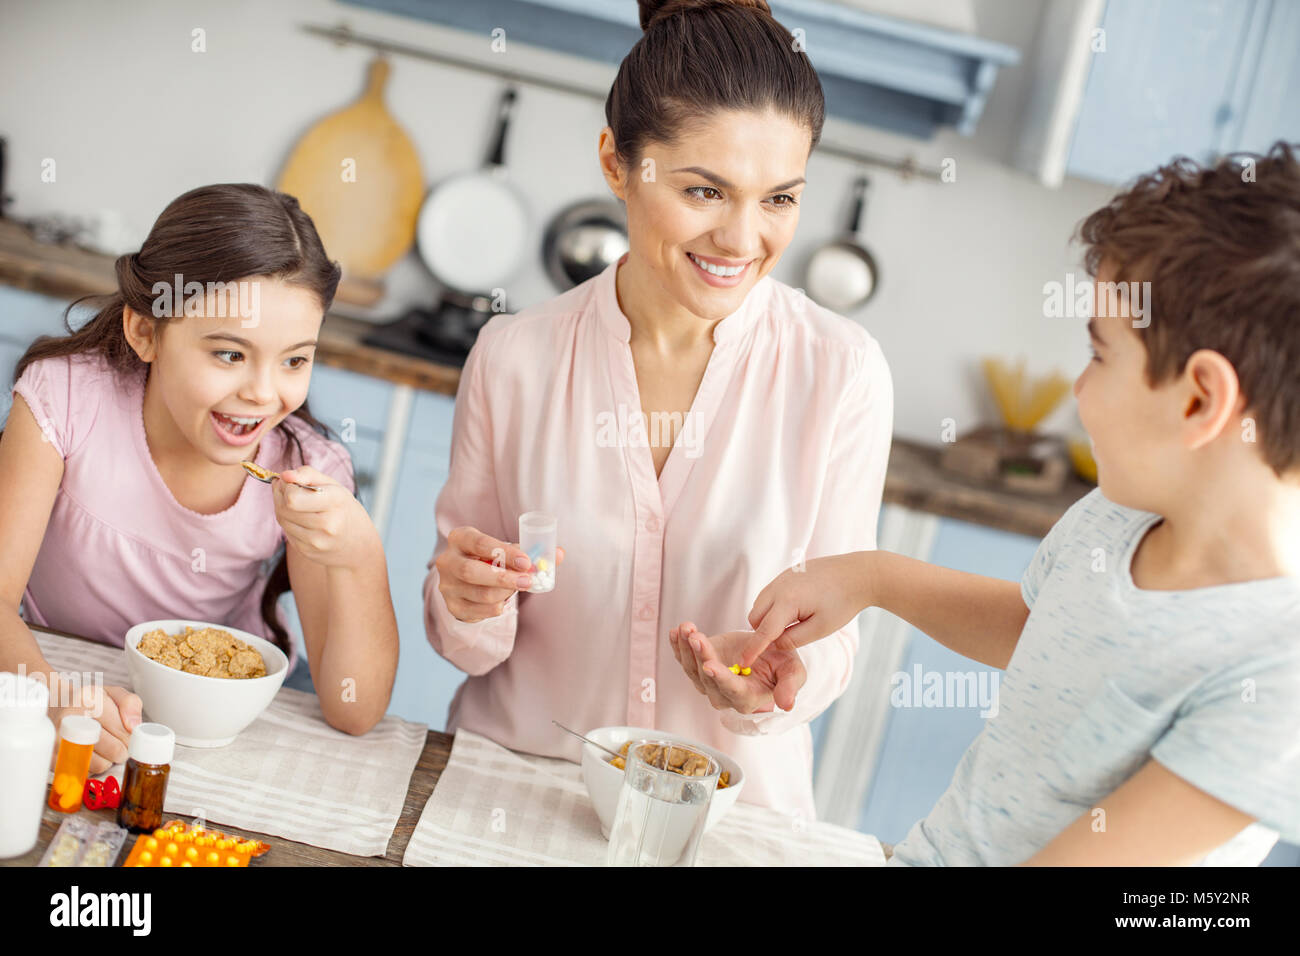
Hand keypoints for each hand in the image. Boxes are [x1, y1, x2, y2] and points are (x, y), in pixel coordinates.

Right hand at [47, 681, 140, 774]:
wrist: (55, 706)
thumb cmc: (88, 702)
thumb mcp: (113, 693)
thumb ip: (130, 703)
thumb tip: (134, 726)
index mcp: (88, 700)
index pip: (123, 731)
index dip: (130, 737)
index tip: (126, 735)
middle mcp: (69, 718)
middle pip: (114, 750)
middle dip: (121, 750)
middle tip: (117, 744)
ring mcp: (57, 739)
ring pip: (100, 765)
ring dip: (107, 760)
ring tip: (102, 748)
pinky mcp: (51, 758)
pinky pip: (83, 772)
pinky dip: (90, 767)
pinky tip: (88, 754)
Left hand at [273, 466, 378, 568]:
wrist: (358, 544)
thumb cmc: (343, 509)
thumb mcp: (333, 486)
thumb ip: (308, 474)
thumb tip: (285, 475)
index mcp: (336, 501)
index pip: (293, 497)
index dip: (287, 487)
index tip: (294, 483)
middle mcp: (328, 524)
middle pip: (284, 507)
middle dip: (282, 496)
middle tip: (293, 491)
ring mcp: (317, 541)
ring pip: (282, 519)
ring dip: (283, 509)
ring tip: (299, 506)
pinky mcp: (307, 551)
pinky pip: (286, 531)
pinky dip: (289, 523)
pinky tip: (302, 520)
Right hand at [436, 525, 565, 622]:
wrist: (467, 579)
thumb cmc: (491, 558)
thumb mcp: (504, 550)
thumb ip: (529, 551)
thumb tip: (559, 554)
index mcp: (459, 538)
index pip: (479, 543)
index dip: (505, 552)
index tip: (527, 562)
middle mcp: (447, 561)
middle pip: (472, 571)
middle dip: (503, 578)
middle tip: (528, 581)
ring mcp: (447, 586)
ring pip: (478, 594)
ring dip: (504, 593)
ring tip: (518, 587)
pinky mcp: (453, 607)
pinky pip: (478, 612)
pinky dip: (497, 608)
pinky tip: (504, 601)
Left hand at [669, 622, 805, 714]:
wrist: (766, 650)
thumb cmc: (782, 663)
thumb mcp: (793, 671)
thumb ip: (790, 686)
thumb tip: (787, 705)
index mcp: (747, 697)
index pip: (731, 689)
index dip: (721, 678)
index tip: (710, 665)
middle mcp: (724, 694)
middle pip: (707, 678)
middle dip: (700, 655)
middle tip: (696, 636)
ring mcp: (708, 681)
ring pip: (692, 668)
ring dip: (686, 648)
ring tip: (686, 628)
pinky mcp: (698, 667)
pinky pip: (684, 659)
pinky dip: (677, 645)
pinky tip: (676, 632)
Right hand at [741, 552, 872, 666]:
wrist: (857, 573)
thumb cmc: (842, 603)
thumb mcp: (820, 629)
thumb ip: (793, 640)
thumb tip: (774, 644)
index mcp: (788, 602)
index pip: (763, 631)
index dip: (753, 649)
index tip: (742, 663)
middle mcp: (778, 587)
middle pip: (755, 617)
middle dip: (762, 632)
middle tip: (786, 639)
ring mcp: (780, 578)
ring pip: (759, 605)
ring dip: (767, 619)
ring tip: (794, 624)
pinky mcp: (785, 574)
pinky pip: (768, 595)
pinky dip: (773, 607)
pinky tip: (795, 611)